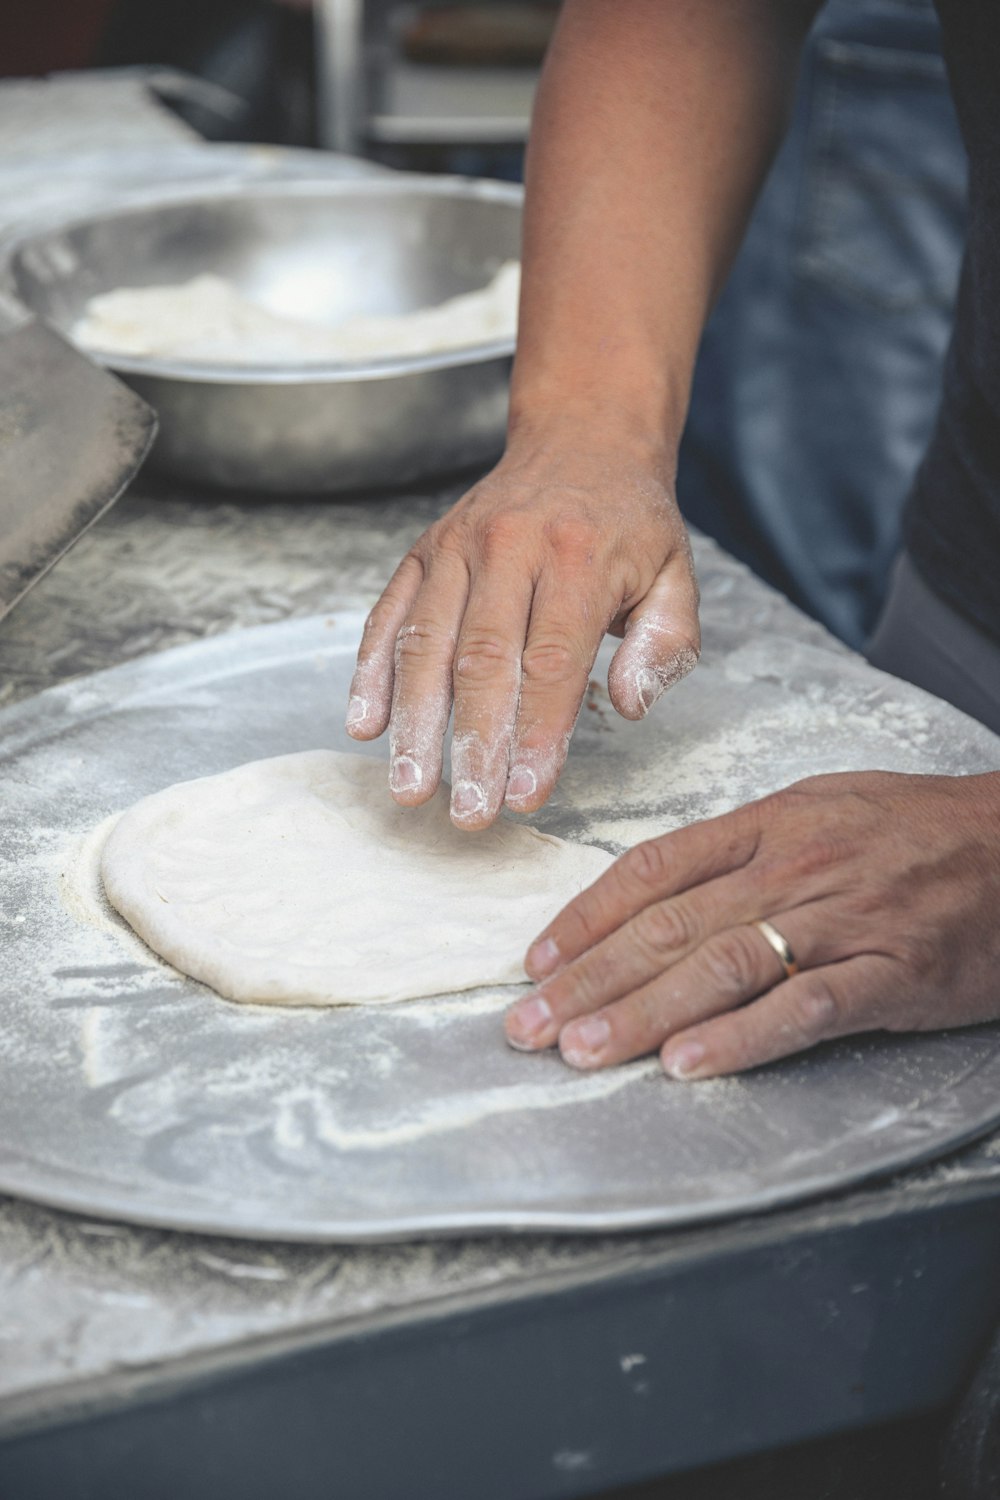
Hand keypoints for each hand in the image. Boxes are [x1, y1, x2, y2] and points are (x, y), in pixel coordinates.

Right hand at [345, 425, 698, 828]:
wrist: (581, 439)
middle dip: (472, 745)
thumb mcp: (676, 575)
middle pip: (482, 660)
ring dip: (414, 723)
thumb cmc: (629, 524)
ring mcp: (456, 547)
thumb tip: (629, 704)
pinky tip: (364, 725)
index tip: (525, 796)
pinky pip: (388, 615)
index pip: (551, 662)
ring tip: (410, 788)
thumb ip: (666, 644)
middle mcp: (509, 546)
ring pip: (426, 643)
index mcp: (578, 556)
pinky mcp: (423, 551)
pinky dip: (370, 672)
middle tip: (468, 812)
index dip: (536, 735)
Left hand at [505, 771, 999, 1076]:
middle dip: (588, 981)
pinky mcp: (889, 975)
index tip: (536, 963)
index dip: (585, 919)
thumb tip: (658, 887)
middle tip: (527, 1026)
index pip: (652, 871)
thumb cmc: (916, 828)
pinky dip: (742, 1038)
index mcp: (767, 825)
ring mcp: (840, 922)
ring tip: (582, 1049)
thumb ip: (740, 846)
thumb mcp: (820, 808)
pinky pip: (804, 1008)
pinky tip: (688, 1065)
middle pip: (669, 927)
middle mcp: (791, 868)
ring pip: (721, 967)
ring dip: (642, 1013)